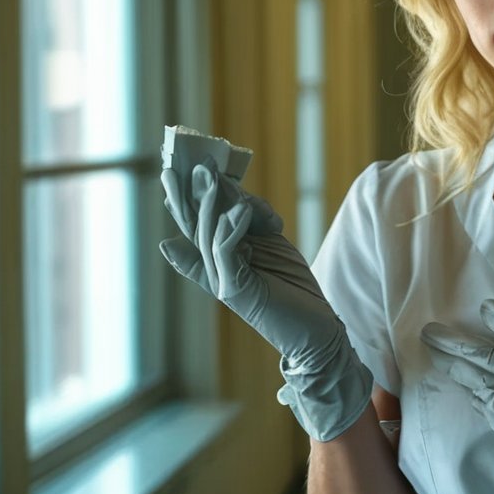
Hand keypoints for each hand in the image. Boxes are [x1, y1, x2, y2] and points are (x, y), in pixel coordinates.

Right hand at [160, 160, 371, 440]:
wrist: (316, 329)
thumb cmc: (293, 285)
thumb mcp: (272, 242)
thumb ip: (250, 220)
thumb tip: (230, 195)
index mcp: (221, 255)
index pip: (198, 221)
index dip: (185, 196)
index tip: (176, 166)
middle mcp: (215, 267)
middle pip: (194, 226)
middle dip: (186, 194)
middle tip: (179, 163)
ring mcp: (222, 280)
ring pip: (208, 236)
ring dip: (210, 205)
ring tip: (211, 177)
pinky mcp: (236, 291)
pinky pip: (227, 253)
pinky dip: (230, 230)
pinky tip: (239, 209)